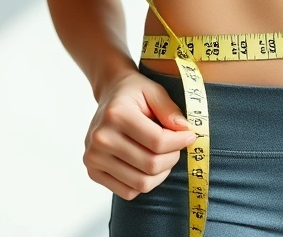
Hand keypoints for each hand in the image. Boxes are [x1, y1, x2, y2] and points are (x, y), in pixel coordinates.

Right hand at [83, 70, 196, 199]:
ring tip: (163, 156)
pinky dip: (145, 183)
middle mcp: (101, 138)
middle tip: (176, 147)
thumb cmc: (133, 93)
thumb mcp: (154, 91)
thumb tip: (185, 130)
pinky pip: (128, 192)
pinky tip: (147, 166)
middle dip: (172, 157)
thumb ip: (170, 110)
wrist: (108, 95)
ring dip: (161, 173)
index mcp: (116, 115)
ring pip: (141, 183)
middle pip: (151, 165)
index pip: (158, 141)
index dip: (180, 142)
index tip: (189, 136)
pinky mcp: (93, 172)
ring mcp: (94, 157)